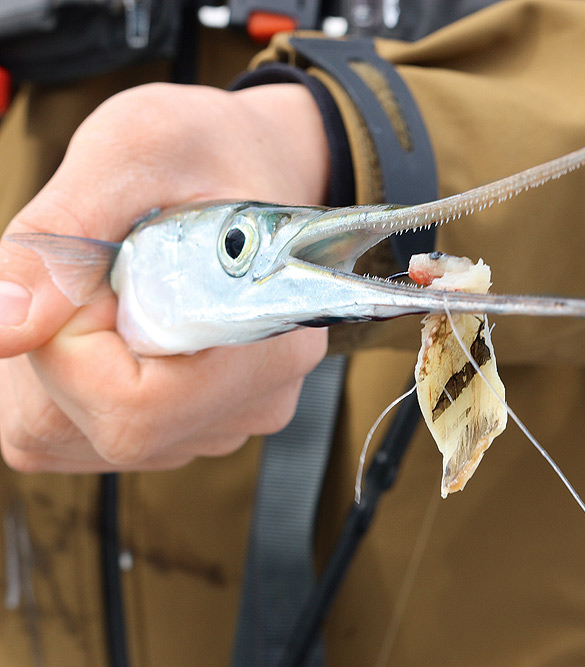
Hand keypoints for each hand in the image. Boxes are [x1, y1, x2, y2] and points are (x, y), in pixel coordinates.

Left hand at [0, 83, 331, 471]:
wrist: (259, 164)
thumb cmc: (210, 149)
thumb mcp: (130, 152)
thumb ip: (59, 237)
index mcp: (262, 339)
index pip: (130, 409)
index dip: (68, 343)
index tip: (90, 267)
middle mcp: (254, 398)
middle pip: (97, 428)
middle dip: (56, 348)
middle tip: (95, 270)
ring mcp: (227, 420)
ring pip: (81, 435)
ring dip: (58, 362)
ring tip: (108, 288)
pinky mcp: (198, 425)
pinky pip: (91, 432)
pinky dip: (72, 378)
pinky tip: (110, 319)